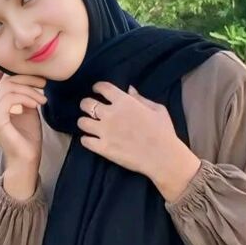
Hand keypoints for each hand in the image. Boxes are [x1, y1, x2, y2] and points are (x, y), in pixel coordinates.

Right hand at [0, 67, 47, 171]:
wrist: (27, 159)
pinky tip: (37, 104)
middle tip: (44, 83)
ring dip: (30, 90)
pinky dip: (26, 98)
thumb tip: (30, 81)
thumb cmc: (29, 137)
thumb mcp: (28, 110)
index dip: (0, 72)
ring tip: (43, 99)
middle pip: (4, 81)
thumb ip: (25, 96)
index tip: (20, 68)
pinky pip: (9, 98)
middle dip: (26, 78)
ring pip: (8, 88)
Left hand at [77, 81, 201, 201]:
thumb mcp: (157, 110)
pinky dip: (86, 140)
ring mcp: (104, 131)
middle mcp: (110, 114)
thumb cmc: (163, 132)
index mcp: (124, 102)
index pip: (103, 88)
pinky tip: (91, 141)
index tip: (96, 90)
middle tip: (89, 109)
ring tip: (89, 125)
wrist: (163, 157)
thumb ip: (141, 98)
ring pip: (81, 122)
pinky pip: (84, 141)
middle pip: (86, 103)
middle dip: (86, 104)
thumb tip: (129, 89)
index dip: (97, 87)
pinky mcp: (102, 148)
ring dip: (84, 122)